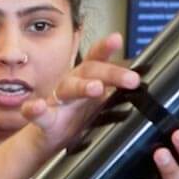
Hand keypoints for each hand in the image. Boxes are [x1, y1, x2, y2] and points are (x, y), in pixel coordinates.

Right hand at [20, 33, 138, 154]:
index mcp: (85, 79)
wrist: (49, 140)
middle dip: (110, 73)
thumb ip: (116, 93)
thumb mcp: (99, 103)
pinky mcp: (44, 121)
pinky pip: (37, 114)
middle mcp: (71, 84)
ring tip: (96, 88)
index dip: (105, 48)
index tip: (117, 39)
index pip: (96, 60)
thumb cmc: (76, 118)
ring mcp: (57, 101)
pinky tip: (37, 107)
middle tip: (131, 79)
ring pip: (68, 88)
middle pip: (89, 71)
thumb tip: (144, 86)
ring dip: (82, 86)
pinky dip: (34, 109)